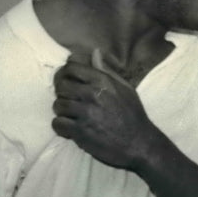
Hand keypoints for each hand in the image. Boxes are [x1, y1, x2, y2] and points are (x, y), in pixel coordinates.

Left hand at [51, 51, 158, 169]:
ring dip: (62, 111)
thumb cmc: (133, 115)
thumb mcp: (125, 88)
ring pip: (58, 105)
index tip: (67, 82)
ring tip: (71, 116)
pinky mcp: (80, 131)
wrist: (139, 144)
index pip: (71, 67)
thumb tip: (95, 52)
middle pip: (61, 85)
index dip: (65, 74)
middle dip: (62, 93)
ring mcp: (85, 113)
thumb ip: (107, 71)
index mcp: (102, 81)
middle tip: (68, 101)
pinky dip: (61, 127)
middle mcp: (91, 94)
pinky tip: (69, 129)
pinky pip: (58, 123)